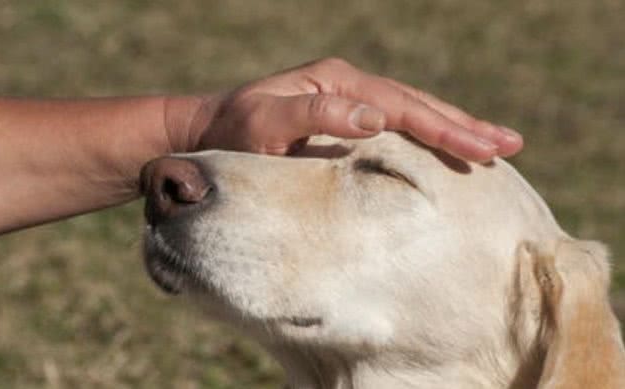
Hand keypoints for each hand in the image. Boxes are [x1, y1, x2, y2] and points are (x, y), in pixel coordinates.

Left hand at [176, 58, 522, 161]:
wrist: (207, 134)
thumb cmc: (233, 135)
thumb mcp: (264, 124)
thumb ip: (314, 115)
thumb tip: (375, 118)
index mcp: (337, 83)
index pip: (403, 107)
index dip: (445, 128)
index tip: (483, 148)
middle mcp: (348, 86)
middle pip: (418, 105)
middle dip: (464, 126)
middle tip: (510, 144)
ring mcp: (348, 100)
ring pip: (412, 114)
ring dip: (454, 129)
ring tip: (495, 145)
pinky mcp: (344, 117)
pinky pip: (395, 127)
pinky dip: (427, 137)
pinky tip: (446, 148)